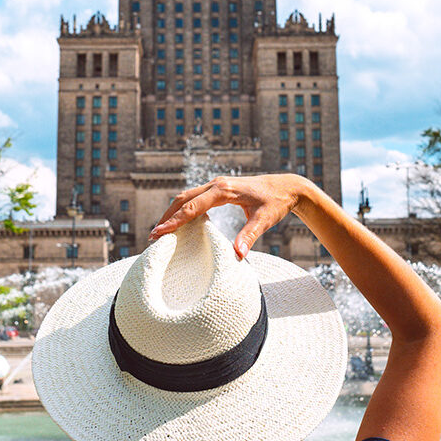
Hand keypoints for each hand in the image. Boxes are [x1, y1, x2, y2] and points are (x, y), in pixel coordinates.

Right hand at [149, 174, 312, 259]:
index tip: (159, 232)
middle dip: (167, 216)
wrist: (287, 187)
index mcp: (224, 190)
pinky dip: (184, 209)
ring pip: (187, 196)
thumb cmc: (276, 202)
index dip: (175, 220)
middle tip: (153, 236)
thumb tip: (238, 256)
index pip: (193, 206)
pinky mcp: (219, 190)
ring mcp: (216, 185)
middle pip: (183, 198)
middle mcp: (216, 184)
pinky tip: (179, 223)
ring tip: (160, 231)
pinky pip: (195, 198)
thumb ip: (249, 236)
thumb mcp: (265, 219)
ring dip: (173, 212)